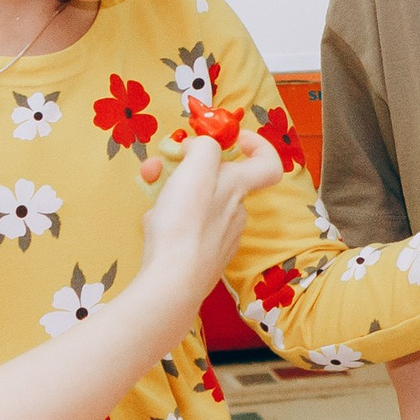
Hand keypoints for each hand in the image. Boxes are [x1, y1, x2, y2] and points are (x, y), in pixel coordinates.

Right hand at [136, 134, 283, 309]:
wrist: (173, 281)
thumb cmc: (185, 222)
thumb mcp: (197, 169)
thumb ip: (204, 148)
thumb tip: (198, 148)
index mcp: (238, 187)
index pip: (268, 163)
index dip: (255, 144)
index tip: (231, 138)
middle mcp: (235, 212)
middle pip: (217, 179)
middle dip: (186, 168)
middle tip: (158, 166)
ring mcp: (220, 237)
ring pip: (197, 203)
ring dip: (172, 193)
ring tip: (151, 197)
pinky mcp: (202, 256)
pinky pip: (185, 228)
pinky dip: (168, 221)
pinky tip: (153, 225)